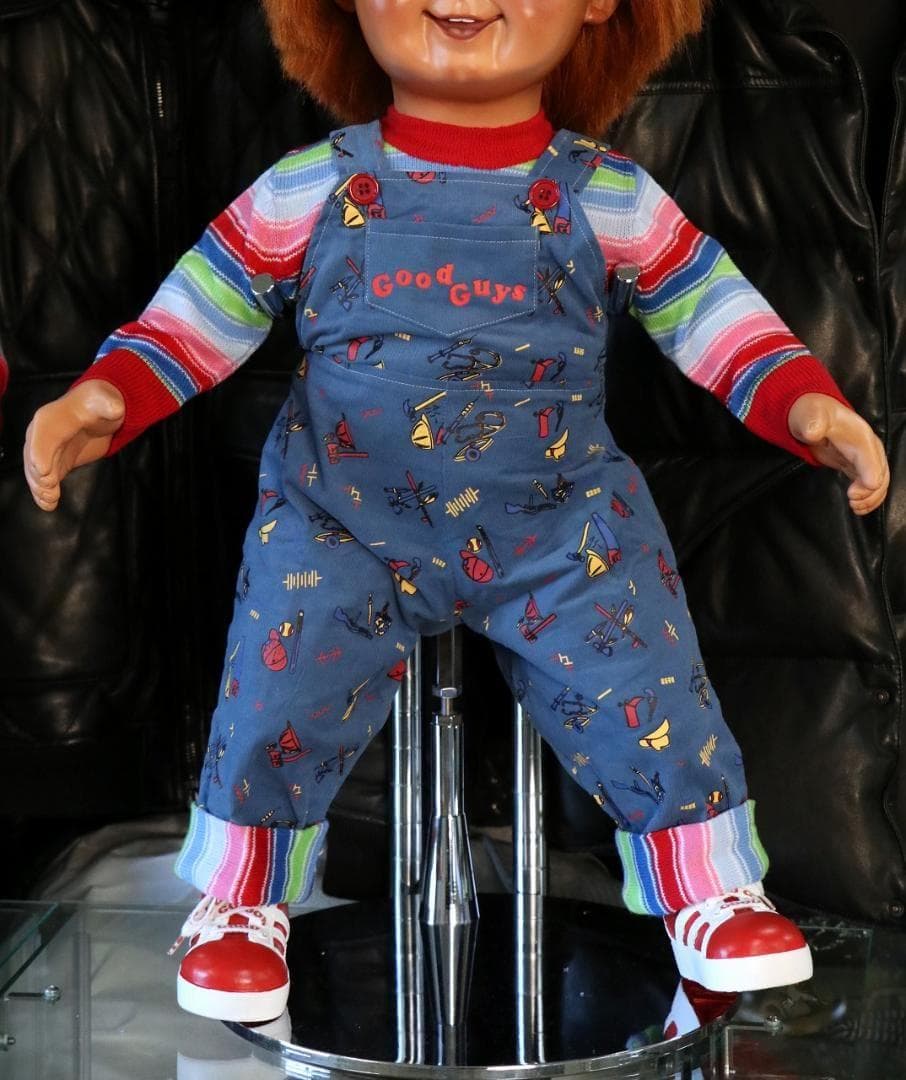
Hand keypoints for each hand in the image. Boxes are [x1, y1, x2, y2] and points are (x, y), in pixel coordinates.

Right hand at [24, 380, 124, 511]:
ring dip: (40, 487)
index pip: (42, 437)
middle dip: (39, 475)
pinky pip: (45, 480)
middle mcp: (40, 435)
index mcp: (50, 418)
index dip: (40, 453)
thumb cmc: (99, 404)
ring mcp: (44, 451)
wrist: (95, 413)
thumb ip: (109, 406)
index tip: (44, 471)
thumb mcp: (106, 402)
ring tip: (50, 500)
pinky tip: (49, 505)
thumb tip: (116, 409)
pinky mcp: (53, 464)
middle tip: (50, 488)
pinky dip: (45, 493)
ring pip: (36, 471)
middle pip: (33, 457)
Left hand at [788, 393, 888, 514]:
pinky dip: (869, 497)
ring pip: (880, 481)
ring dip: (872, 498)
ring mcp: (865, 456)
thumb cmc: (811, 414)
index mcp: (860, 435)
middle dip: (871, 493)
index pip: (872, 460)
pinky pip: (871, 483)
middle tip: (852, 503)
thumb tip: (812, 432)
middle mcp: (869, 446)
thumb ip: (811, 423)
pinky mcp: (858, 465)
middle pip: (881, 473)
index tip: (853, 494)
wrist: (811, 414)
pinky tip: (858, 506)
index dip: (869, 479)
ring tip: (855, 508)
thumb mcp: (808, 416)